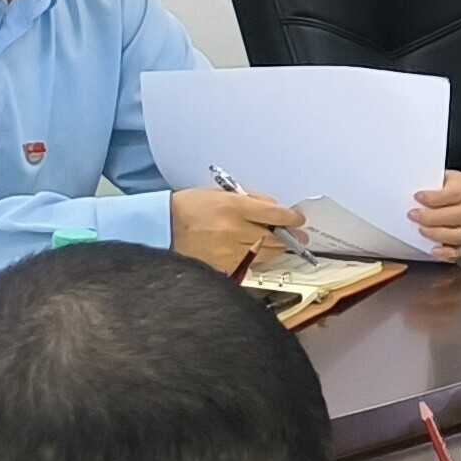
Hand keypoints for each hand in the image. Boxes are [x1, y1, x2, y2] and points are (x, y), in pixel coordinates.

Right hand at [169, 188, 302, 274]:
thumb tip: (274, 209)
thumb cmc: (189, 207)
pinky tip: (258, 253)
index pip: (274, 214)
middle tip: (298, 237)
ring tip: (281, 245)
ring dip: (276, 249)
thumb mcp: (220, 193)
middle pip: (274, 237)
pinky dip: (257, 259)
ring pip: (266, 253)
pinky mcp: (223, 266)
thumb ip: (250, 200)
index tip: (298, 220)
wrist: (162, 228)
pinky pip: (250, 264)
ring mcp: (229, 251)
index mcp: (233, 207)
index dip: (291, 218)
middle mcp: (234, 230)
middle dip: (289, 237)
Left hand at [405, 179, 460, 258]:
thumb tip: (395, 185)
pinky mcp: (455, 242)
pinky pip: (459, 250)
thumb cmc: (418, 187)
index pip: (457, 191)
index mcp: (459, 184)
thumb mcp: (416, 178)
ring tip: (420, 231)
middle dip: (434, 216)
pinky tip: (433, 249)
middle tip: (413, 215)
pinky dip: (447, 252)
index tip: (417, 197)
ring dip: (441, 234)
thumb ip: (412, 180)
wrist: (415, 199)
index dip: (437, 197)